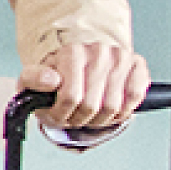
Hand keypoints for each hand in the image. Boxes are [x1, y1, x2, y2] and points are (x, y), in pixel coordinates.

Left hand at [20, 39, 149, 130]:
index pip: (71, 97)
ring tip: (90, 114)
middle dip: (80, 119)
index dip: (63, 115)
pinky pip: (135, 97)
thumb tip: (51, 81)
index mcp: (72, 51)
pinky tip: (110, 108)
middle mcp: (98, 50)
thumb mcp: (33, 77)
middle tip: (74, 116)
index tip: (58, 115)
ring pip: (114, 107)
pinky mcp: (137, 65)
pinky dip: (123, 111)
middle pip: (92, 105)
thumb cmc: (56, 74)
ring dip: (101, 119)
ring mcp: (120, 57)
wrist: (78, 62)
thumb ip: (33, 79)